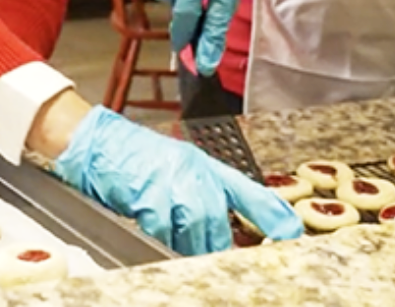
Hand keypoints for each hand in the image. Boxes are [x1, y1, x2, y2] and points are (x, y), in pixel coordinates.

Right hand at [53, 106, 301, 254]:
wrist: (101, 143)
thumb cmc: (141, 158)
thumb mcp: (183, 169)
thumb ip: (206, 195)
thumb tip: (227, 232)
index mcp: (207, 166)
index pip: (251, 192)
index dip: (275, 217)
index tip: (293, 238)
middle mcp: (195, 171)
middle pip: (218, 223)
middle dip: (213, 243)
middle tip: (205, 251)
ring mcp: (173, 182)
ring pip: (193, 230)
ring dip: (183, 241)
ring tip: (170, 232)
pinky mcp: (149, 194)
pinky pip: (162, 229)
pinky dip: (158, 233)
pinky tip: (149, 220)